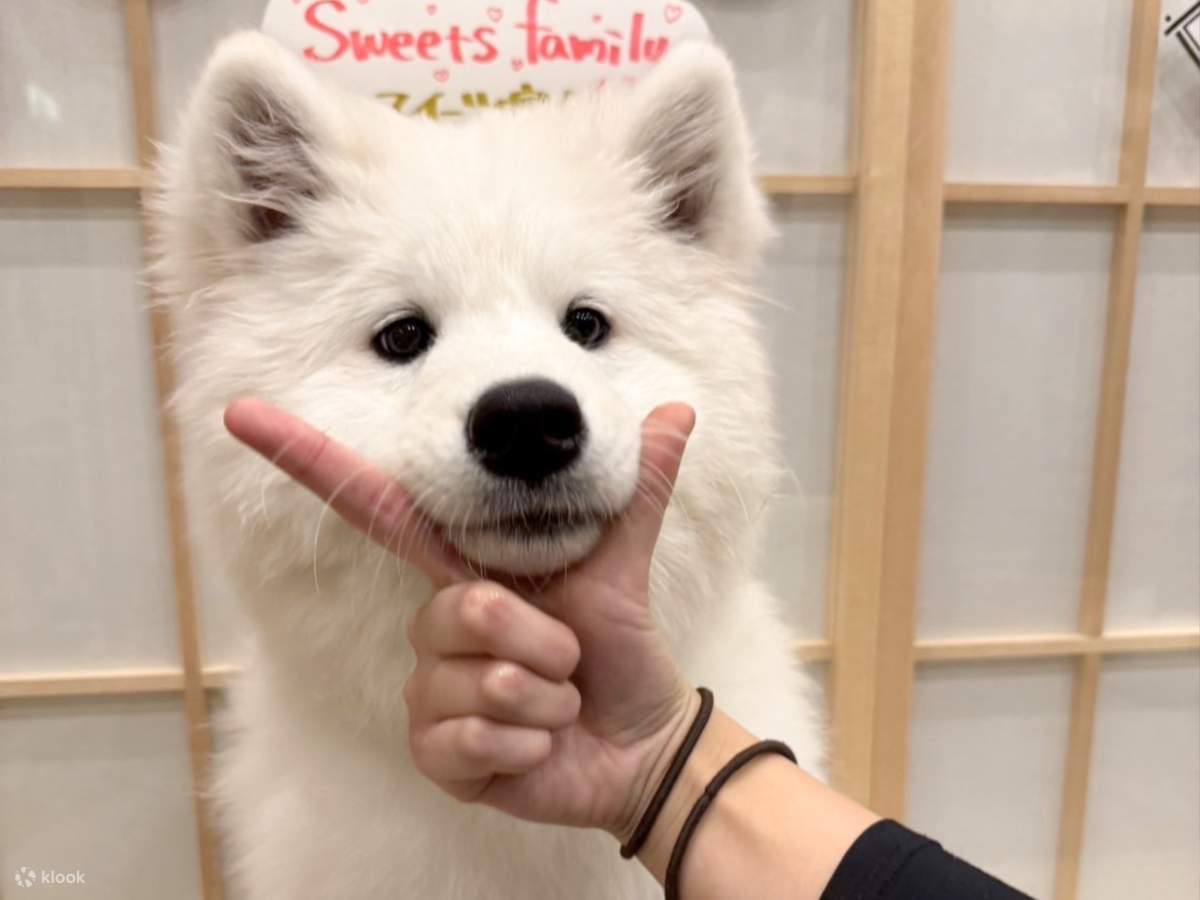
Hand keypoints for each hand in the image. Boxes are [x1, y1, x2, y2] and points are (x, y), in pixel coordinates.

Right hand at [225, 398, 699, 838]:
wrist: (639, 736)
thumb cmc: (618, 646)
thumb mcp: (622, 561)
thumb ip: (637, 487)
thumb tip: (680, 408)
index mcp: (464, 570)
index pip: (376, 509)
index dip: (310, 461)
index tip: (242, 416)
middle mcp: (436, 625)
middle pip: (460, 609)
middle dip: (539, 639)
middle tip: (568, 657)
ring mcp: (429, 691)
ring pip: (474, 680)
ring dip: (542, 695)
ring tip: (557, 702)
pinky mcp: (437, 751)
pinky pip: (469, 738)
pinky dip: (526, 743)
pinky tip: (537, 746)